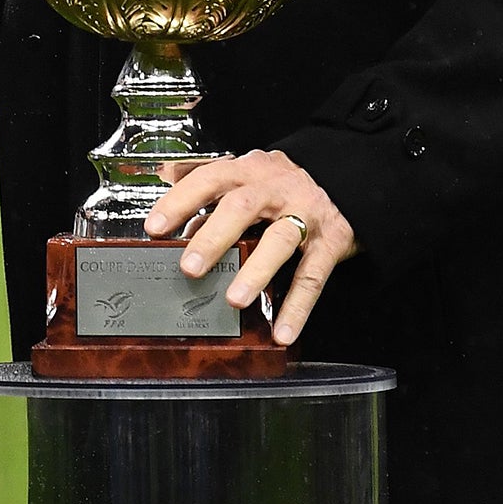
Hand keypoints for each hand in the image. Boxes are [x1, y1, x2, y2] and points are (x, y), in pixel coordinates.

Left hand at [142, 149, 358, 345]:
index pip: (208, 179)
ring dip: (256, 271)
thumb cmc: (282, 184)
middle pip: (242, 207)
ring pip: (280, 241)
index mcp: (248, 171)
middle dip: (213, 238)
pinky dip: (298, 307)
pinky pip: (313, 276)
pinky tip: (283, 332)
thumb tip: (175, 225)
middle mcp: (275, 188)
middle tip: (189, 267)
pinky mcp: (332, 241)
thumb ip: (212, 199)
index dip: (180, 201)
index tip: (154, 227)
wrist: (347, 176)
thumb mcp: (248, 179)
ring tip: (234, 300)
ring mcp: (306, 213)